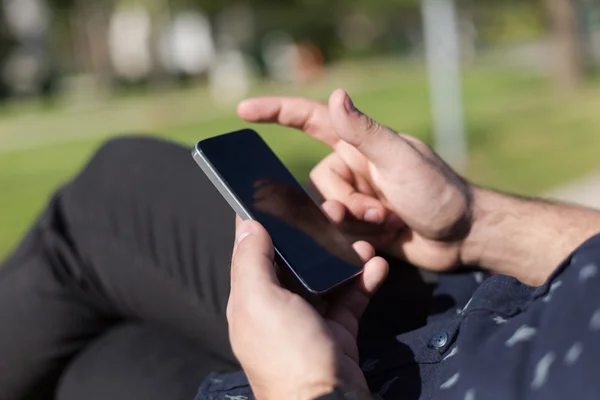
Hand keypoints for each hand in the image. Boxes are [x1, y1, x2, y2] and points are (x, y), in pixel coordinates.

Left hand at [227, 217, 387, 399]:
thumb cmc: (287, 352)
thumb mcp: (260, 301)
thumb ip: (252, 260)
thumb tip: (246, 223)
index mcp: (251, 299)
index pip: (255, 251)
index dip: (268, 223)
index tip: (283, 196)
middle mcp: (277, 308)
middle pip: (295, 261)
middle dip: (314, 236)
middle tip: (335, 212)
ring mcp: (308, 321)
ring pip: (326, 277)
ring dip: (344, 257)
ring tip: (363, 242)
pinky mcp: (336, 333)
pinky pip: (350, 299)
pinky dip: (363, 281)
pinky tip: (377, 266)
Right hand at [238, 90, 472, 271]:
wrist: (462, 237)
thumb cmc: (438, 191)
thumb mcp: (400, 159)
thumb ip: (365, 132)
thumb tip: (336, 94)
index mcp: (359, 143)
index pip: (309, 119)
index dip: (276, 112)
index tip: (244, 110)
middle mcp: (353, 167)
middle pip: (317, 181)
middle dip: (344, 202)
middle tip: (378, 214)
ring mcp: (356, 197)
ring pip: (324, 209)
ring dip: (353, 222)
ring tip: (385, 226)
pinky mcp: (360, 226)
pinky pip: (336, 231)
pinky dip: (354, 238)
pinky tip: (381, 240)